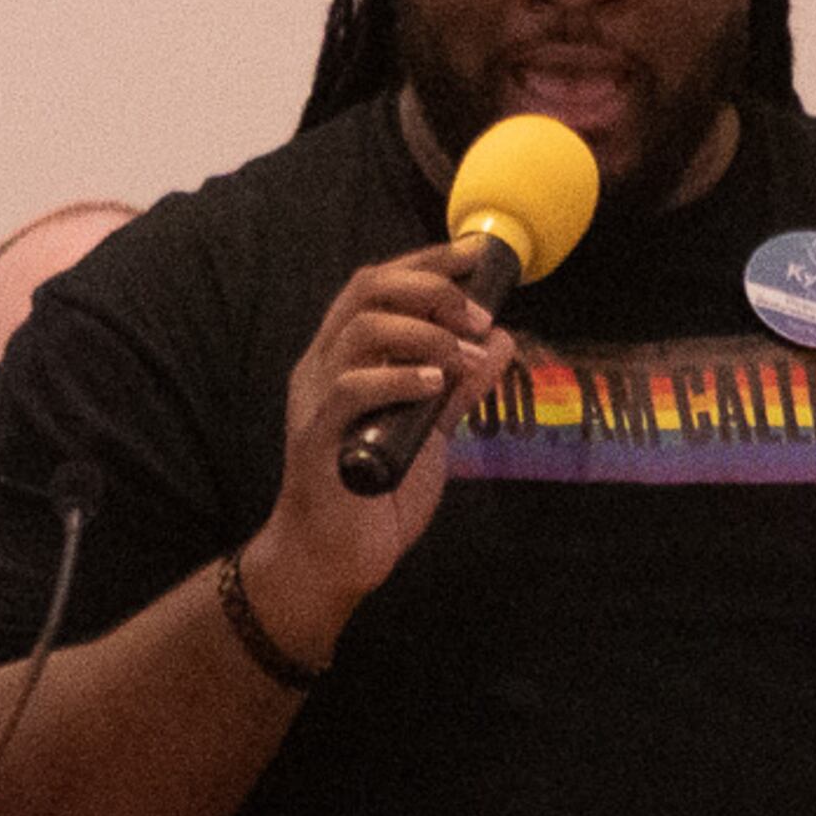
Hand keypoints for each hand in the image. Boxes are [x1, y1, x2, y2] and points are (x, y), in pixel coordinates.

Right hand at [241, 238, 517, 660]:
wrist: (332, 561)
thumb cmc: (374, 494)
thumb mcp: (430, 432)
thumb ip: (459, 387)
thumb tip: (500, 340)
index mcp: (345, 357)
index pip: (379, 285)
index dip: (428, 260)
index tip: (478, 254)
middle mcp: (324, 367)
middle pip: (368, 290)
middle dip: (430, 287)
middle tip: (477, 314)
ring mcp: (316, 401)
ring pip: (361, 330)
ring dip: (423, 334)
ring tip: (461, 358)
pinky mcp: (318, 440)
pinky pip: (351, 390)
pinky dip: (398, 379)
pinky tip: (433, 386)